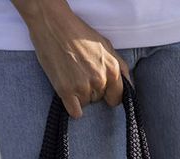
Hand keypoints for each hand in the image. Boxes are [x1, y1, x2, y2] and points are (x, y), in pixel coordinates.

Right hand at [13, 0, 130, 117]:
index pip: (117, 98)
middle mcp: (100, 80)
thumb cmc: (78, 33)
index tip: (102, 90)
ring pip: (86, 103)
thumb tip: (127, 85)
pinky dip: (72, 106)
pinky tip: (68, 92)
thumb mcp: (106, 46)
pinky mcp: (67, 92)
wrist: (53, 24)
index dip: (109, 94)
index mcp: (112, 69)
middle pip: (99, 100)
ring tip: (71, 76)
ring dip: (79, 95)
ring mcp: (83, 87)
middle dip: (92, 90)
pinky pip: (75, 112)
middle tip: (80, 73)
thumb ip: (119, 67)